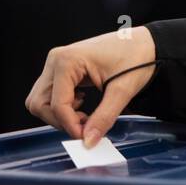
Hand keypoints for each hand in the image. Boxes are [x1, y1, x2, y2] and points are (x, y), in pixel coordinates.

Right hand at [24, 25, 155, 146]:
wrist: (145, 44)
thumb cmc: (136, 58)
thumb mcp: (122, 91)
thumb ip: (104, 117)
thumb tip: (89, 141)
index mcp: (67, 61)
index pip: (57, 104)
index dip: (70, 125)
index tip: (86, 138)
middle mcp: (56, 60)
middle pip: (40, 103)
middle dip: (60, 121)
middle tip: (85, 127)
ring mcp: (56, 64)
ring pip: (41, 100)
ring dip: (59, 115)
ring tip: (85, 117)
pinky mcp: (61, 70)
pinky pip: (50, 95)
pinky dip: (63, 107)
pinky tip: (82, 106)